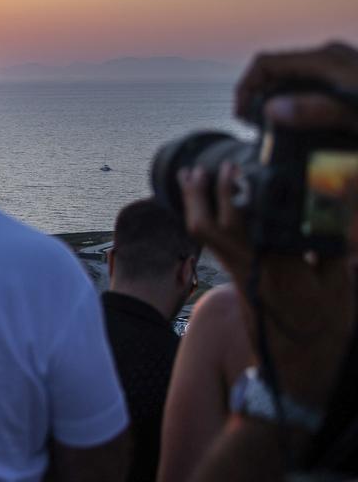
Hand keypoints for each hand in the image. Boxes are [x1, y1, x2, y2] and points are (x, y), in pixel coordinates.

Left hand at [178, 163, 354, 408]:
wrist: (293, 371)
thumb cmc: (324, 330)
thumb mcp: (341, 288)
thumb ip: (335, 249)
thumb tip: (334, 212)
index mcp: (279, 265)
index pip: (249, 221)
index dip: (238, 191)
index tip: (241, 164)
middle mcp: (251, 267)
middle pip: (215, 223)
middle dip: (208, 191)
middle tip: (211, 164)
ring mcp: (238, 274)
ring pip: (205, 233)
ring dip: (196, 202)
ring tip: (193, 175)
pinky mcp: (235, 279)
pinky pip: (211, 244)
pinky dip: (203, 218)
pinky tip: (202, 202)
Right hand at [236, 41, 357, 132]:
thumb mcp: (353, 114)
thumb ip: (314, 110)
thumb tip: (271, 110)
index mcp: (327, 59)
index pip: (267, 63)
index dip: (246, 86)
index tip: (241, 113)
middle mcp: (329, 59)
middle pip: (277, 73)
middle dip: (259, 98)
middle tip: (252, 126)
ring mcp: (337, 70)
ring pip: (292, 83)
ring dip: (277, 104)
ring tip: (271, 129)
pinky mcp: (344, 83)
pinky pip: (308, 90)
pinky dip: (295, 106)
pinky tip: (298, 125)